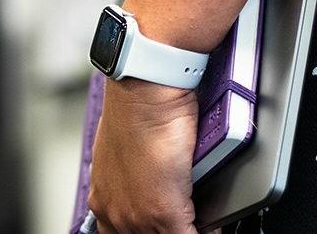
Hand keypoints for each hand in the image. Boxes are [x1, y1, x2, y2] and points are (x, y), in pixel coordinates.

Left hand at [88, 79, 197, 232]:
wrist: (143, 96)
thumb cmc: (136, 113)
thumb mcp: (124, 154)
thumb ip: (135, 180)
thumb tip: (154, 187)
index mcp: (103, 200)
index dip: (147, 232)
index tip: (163, 225)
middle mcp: (113, 213)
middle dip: (165, 230)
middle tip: (184, 222)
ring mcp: (135, 217)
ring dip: (184, 230)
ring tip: (200, 223)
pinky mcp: (162, 213)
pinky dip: (204, 232)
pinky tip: (212, 226)